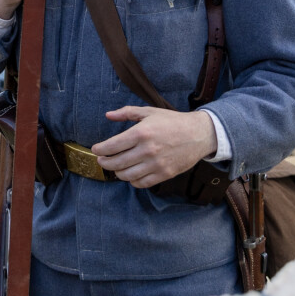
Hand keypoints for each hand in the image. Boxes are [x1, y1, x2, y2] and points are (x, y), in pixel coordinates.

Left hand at [92, 106, 216, 187]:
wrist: (198, 134)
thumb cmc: (173, 121)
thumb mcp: (149, 112)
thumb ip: (127, 113)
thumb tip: (108, 115)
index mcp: (141, 133)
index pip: (112, 146)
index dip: (99, 150)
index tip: (96, 150)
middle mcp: (147, 150)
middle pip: (116, 163)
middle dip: (104, 162)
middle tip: (102, 160)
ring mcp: (156, 164)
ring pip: (126, 175)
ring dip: (117, 172)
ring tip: (116, 167)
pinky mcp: (164, 174)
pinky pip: (141, 183)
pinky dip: (132, 180)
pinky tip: (131, 173)